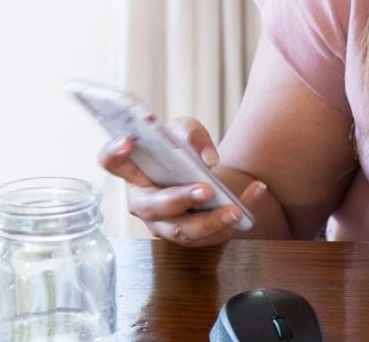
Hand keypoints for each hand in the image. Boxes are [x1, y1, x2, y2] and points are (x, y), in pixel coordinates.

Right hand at [97, 115, 267, 246]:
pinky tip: (256, 193)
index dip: (114, 153)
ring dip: (211, 222)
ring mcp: (165, 224)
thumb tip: (207, 158)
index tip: (128, 141)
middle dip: (179, 199)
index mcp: (134, 172)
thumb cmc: (183, 152)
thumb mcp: (185, 132)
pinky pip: (213, 234)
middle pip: (154, 206)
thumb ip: (191, 134)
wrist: (203, 173)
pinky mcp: (191, 237)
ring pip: (184, 231)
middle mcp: (145, 202)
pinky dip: (239, 213)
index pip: (111, 162)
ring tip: (235, 209)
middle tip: (205, 189)